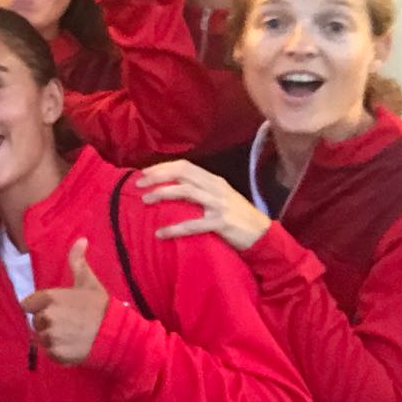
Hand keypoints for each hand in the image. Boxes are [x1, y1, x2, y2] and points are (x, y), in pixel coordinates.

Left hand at [20, 238, 108, 365]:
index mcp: (50, 298)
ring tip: (71, 335)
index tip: (54, 309)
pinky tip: (73, 346)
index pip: (27, 304)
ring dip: (52, 338)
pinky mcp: (56, 354)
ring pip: (41, 338)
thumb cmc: (102, 307)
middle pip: (35, 321)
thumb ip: (77, 261)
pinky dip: (58, 352)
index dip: (39, 307)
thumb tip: (81, 239)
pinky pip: (49, 353)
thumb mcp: (88, 282)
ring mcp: (51, 337)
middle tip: (68, 323)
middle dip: (47, 322)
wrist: (118, 335)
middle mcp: (47, 317)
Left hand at [136, 160, 270, 250]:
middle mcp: (215, 188)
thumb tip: (172, 188)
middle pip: (182, 174)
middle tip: (138, 185)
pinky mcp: (221, 223)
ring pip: (186, 192)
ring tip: (145, 201)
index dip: (162, 167)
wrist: (263, 235)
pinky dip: (174, 228)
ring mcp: (219, 204)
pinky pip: (192, 224)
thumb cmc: (237, 217)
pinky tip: (160, 233)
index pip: (184, 166)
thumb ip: (201, 190)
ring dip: (162, 194)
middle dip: (157, 177)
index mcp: (213, 180)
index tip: (143, 173)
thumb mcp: (220, 197)